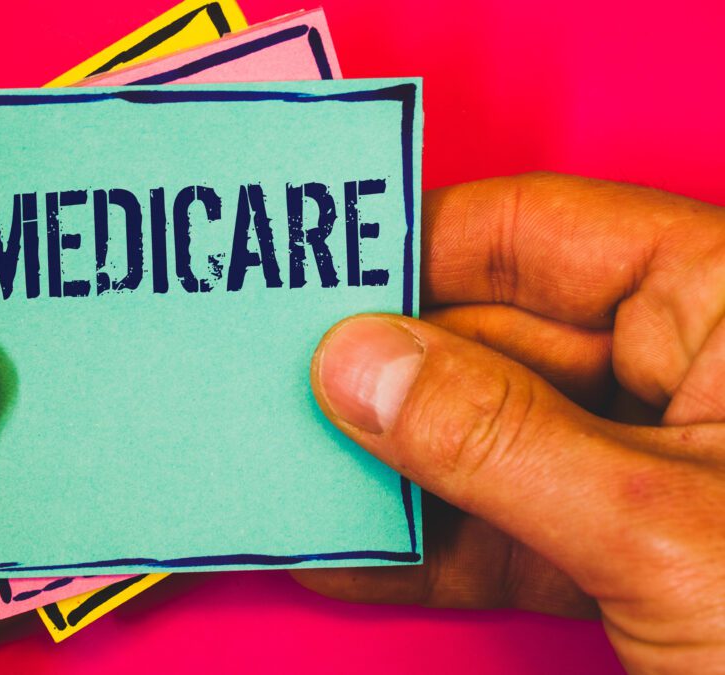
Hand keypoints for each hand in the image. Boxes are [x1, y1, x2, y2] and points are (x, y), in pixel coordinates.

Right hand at [293, 173, 724, 672]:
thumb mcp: (664, 529)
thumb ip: (497, 440)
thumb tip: (353, 365)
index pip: (536, 233)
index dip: (416, 249)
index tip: (306, 284)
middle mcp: (682, 369)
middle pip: (493, 339)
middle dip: (382, 377)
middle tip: (266, 395)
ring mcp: (647, 464)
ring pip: (487, 438)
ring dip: (390, 470)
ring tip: (285, 481)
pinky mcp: (625, 550)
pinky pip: (506, 523)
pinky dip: (431, 547)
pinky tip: (349, 556)